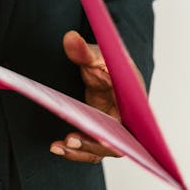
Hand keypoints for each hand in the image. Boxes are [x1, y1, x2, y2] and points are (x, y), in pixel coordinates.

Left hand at [50, 30, 122, 163]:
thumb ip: (85, 51)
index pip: (131, 128)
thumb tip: (70, 38)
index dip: (117, 137)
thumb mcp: (97, 54)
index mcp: (134, 104)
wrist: (105, 67)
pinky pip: (89, 147)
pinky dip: (74, 149)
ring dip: (79, 151)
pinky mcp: (98, 131)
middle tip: (70, 139)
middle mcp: (127, 122)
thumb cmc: (109, 62)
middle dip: (92, 145)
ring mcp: (112, 129)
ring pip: (99, 149)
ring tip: (57, 146)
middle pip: (114, 144)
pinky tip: (55, 146)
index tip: (100, 137)